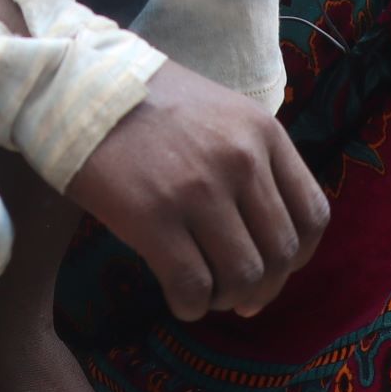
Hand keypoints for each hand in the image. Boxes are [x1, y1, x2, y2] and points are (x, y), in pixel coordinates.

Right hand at [65, 62, 328, 321]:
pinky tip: (179, 299)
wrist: (79, 86)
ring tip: (205, 293)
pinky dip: (191, 305)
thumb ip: (250, 157)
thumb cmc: (146, 100)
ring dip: (227, 297)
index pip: (312, 214)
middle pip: (281, 253)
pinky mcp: (153, 217)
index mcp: (263, 132)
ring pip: (242, 275)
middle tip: (238, 296)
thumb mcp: (219, 111)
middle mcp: (241, 161)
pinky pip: (192, 285)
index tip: (276, 269)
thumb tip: (264, 227)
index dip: (299, 256)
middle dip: (264, 287)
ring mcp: (199, 190)